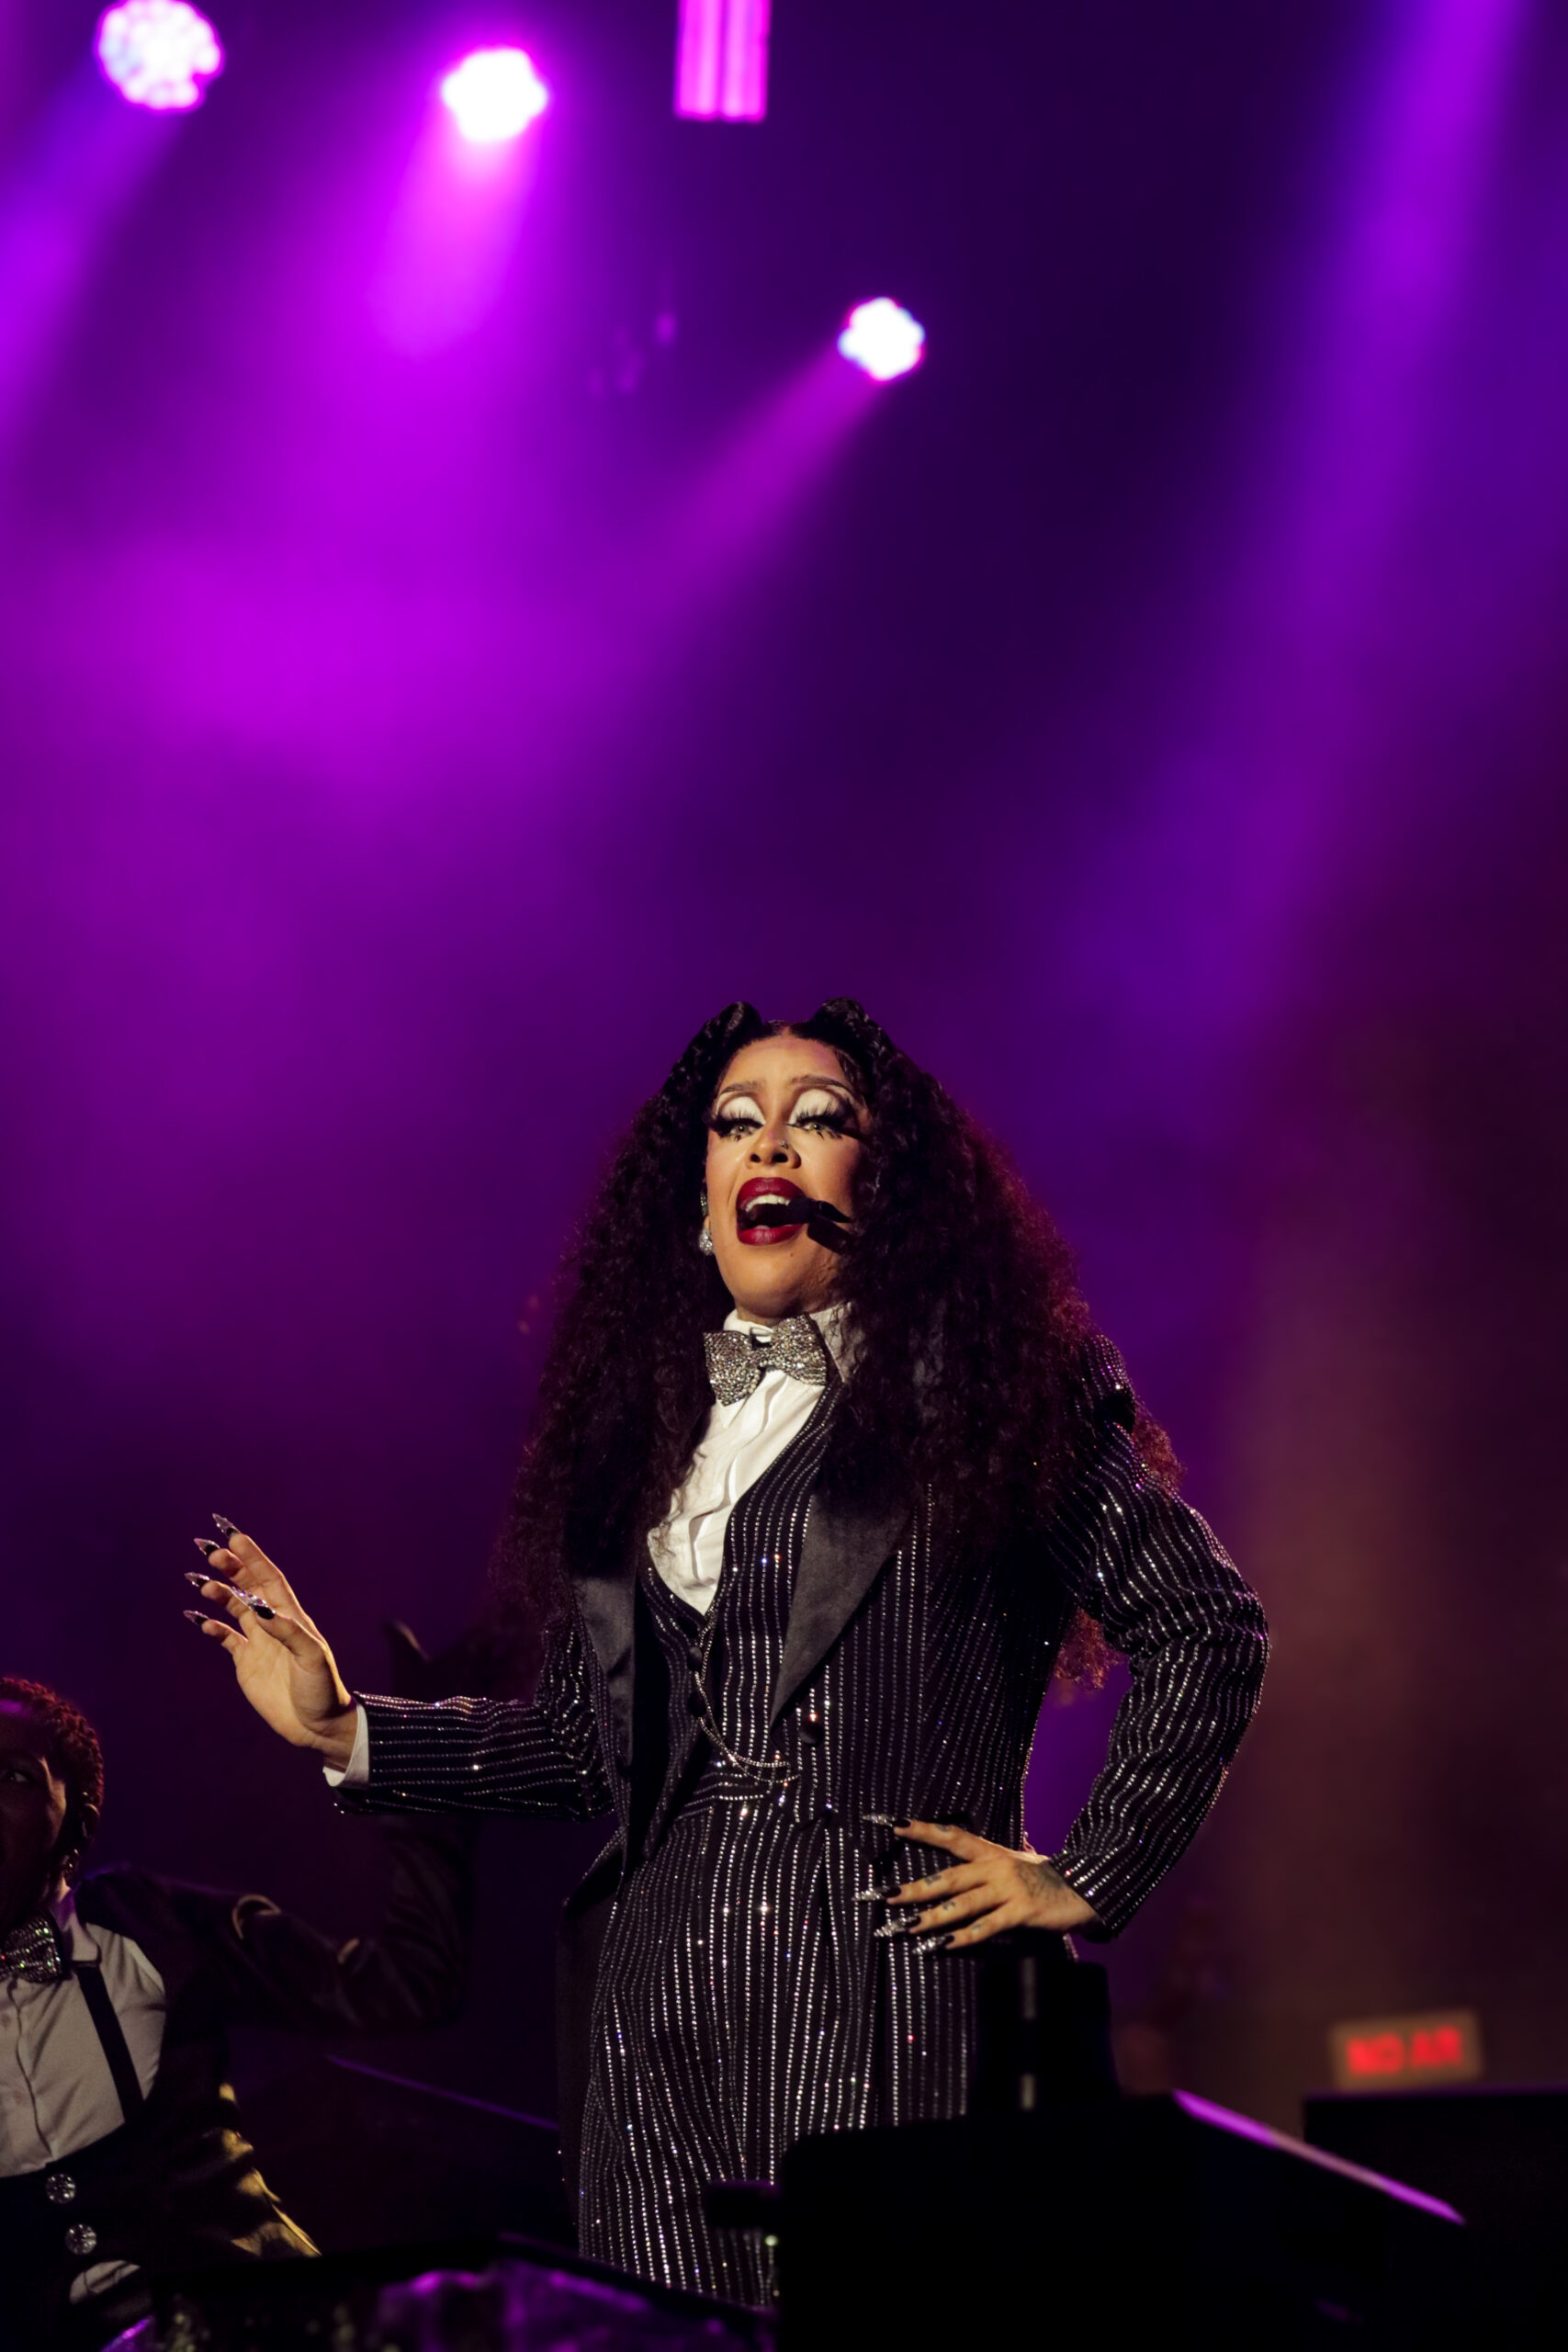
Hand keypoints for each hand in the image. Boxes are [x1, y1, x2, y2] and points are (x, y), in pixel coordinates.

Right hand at [189, 1528, 357, 1768]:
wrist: (318, 1725)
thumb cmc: (323, 1690)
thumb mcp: (312, 1659)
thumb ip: (288, 1632)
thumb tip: (261, 1609)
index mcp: (292, 1617)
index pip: (269, 1579)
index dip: (252, 1557)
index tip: (233, 1536)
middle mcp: (273, 1624)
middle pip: (248, 1586)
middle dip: (230, 1566)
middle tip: (208, 1549)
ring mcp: (259, 1643)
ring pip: (234, 1608)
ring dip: (218, 1592)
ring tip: (199, 1581)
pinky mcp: (247, 1664)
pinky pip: (226, 1639)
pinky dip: (211, 1627)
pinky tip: (197, 1618)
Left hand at [878, 1819, 1099, 1947]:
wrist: (1084, 1889)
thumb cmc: (1043, 1878)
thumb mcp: (1013, 1863)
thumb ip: (983, 1868)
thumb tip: (951, 1877)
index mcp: (991, 1852)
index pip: (951, 1836)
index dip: (922, 1830)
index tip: (892, 1824)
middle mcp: (995, 1867)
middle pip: (947, 1877)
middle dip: (914, 1888)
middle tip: (884, 1896)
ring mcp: (1008, 1889)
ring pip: (962, 1905)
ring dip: (932, 1917)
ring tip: (907, 1927)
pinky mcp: (1020, 1912)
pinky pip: (986, 1927)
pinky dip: (963, 1937)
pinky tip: (942, 1946)